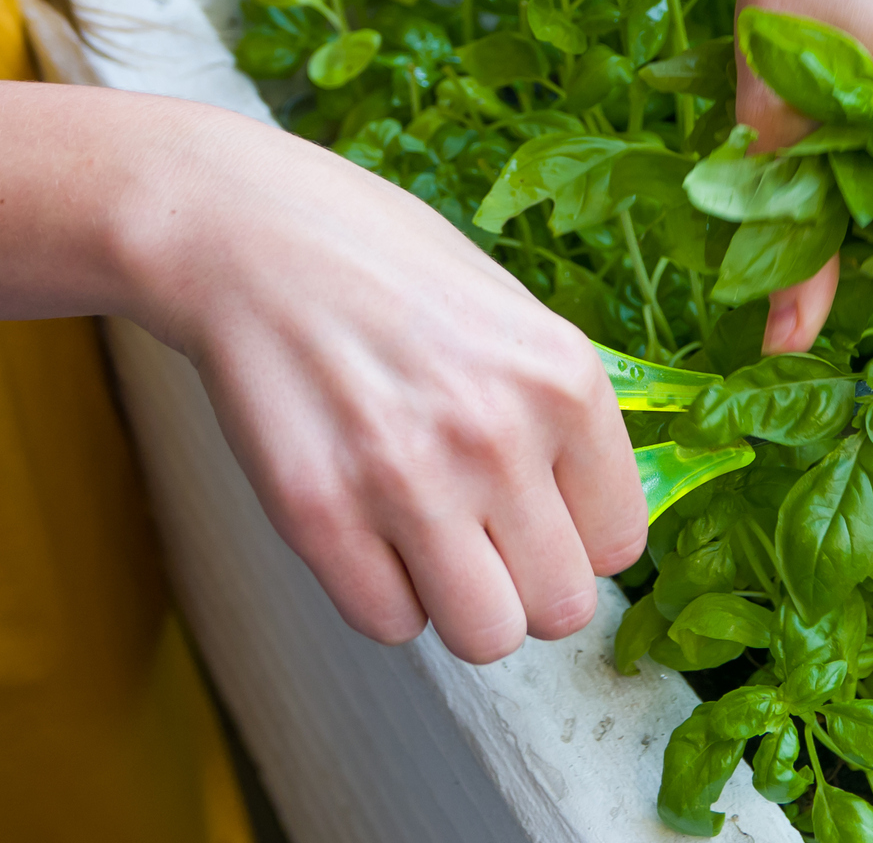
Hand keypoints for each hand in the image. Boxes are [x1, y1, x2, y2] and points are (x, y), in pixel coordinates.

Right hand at [119, 107, 645, 663]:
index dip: (578, 540)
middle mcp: (498, 436)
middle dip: (526, 586)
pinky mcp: (319, 514)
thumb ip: (561, 418)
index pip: (620, 543)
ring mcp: (408, 480)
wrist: (252, 236)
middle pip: (561, 607)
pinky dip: (382, 595)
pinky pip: (388, 624)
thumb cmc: (388, 268)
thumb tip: (592, 520)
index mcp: (564, 381)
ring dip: (459, 605)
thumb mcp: (516, 317)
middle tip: (485, 539)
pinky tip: (367, 530)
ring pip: (484, 636)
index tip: (542, 516)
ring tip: (428, 542)